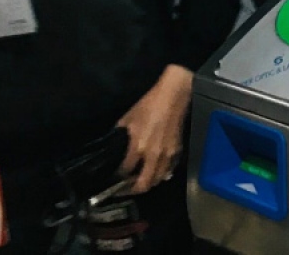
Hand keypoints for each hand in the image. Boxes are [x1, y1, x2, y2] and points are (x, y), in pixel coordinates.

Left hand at [116, 65, 192, 193]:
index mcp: (138, 146)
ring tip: (139, 182)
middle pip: (143, 184)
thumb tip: (112, 147)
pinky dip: (160, 175)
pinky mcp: (178, 152)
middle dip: (132, 190)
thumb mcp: (127, 119)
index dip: (116, 178)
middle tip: (124, 190)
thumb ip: (119, 136)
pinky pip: (168, 171)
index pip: (125, 171)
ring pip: (158, 180)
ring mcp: (168, 155)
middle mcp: (153, 155)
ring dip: (147, 184)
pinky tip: (154, 171)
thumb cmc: (148, 105)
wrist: (173, 97)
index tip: (111, 180)